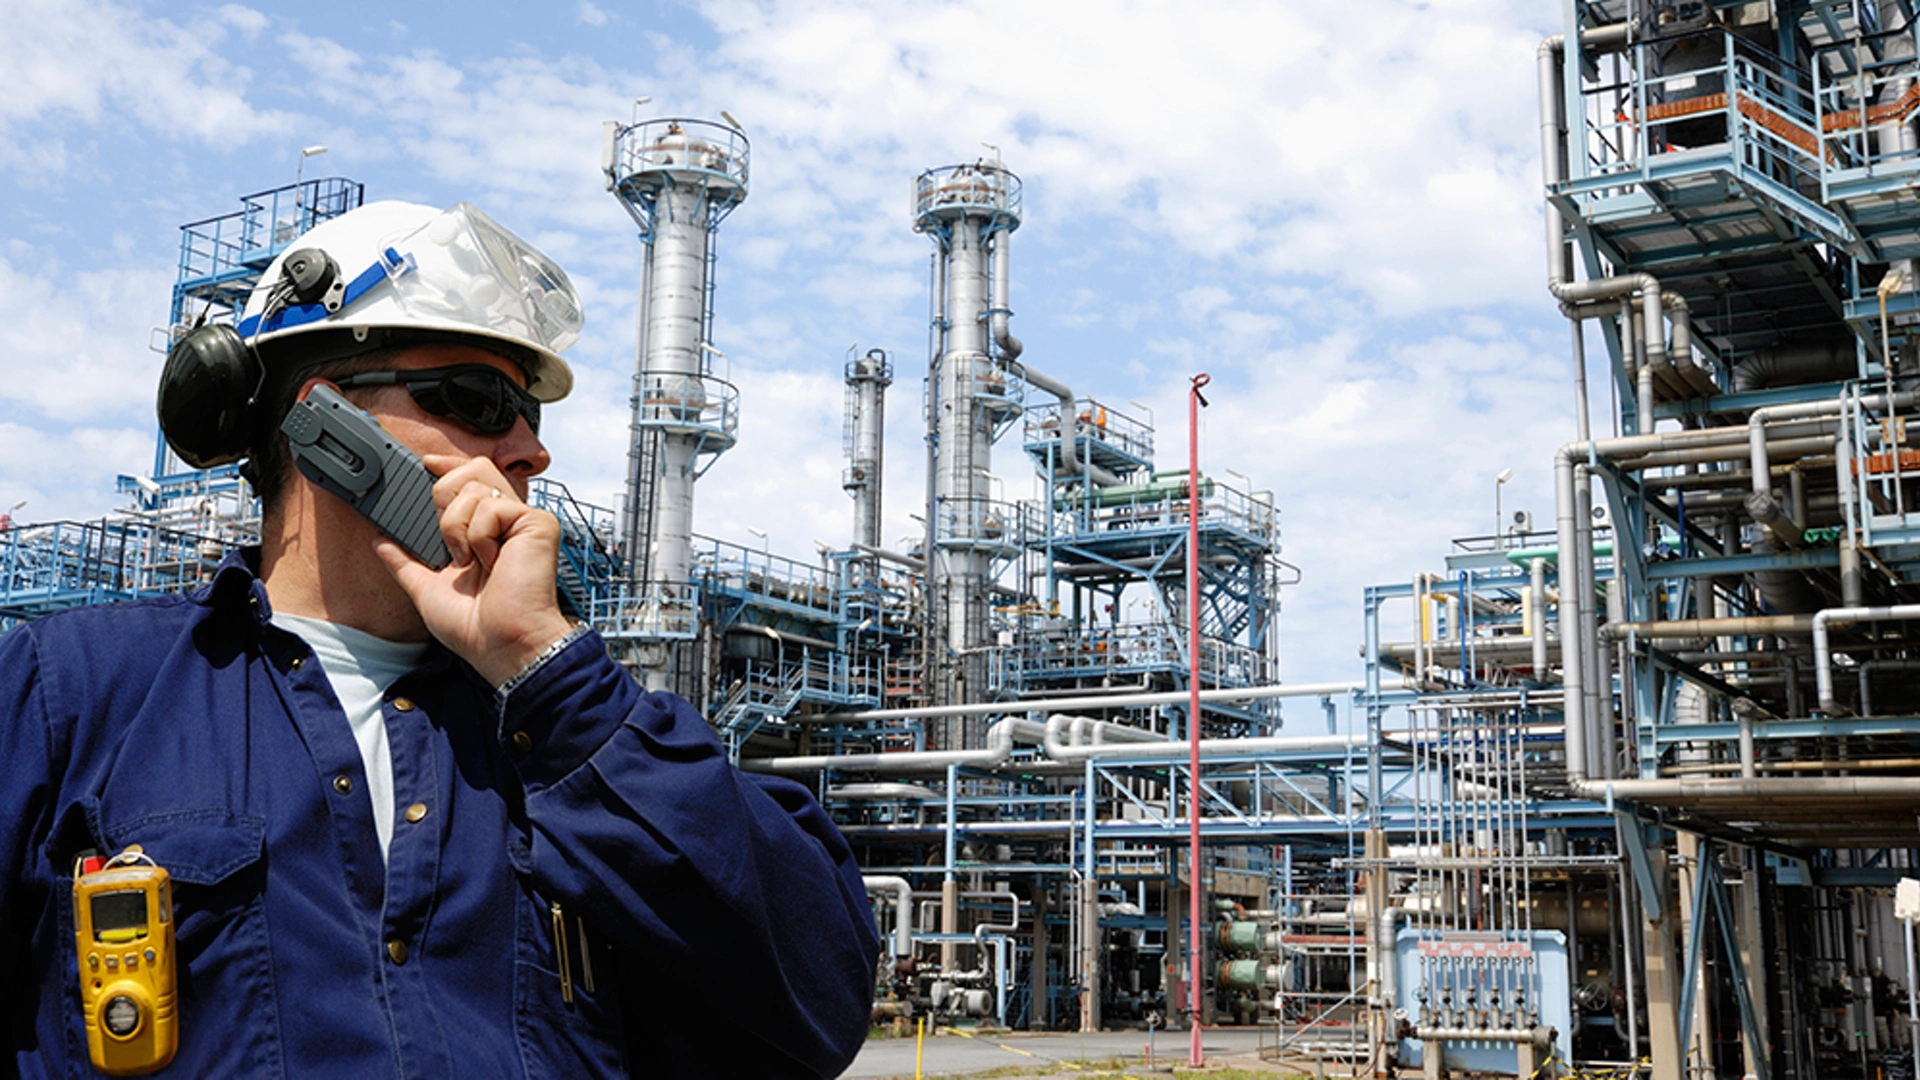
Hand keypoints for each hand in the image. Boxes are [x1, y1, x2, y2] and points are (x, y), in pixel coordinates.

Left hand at [373, 454, 574, 686]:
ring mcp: (523, 520)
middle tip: (449, 540)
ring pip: (476, 485)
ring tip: (470, 560)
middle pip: (473, 469)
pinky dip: (479, 537)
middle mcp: (506, 522)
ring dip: (457, 527)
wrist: (501, 645)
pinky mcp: (537, 523)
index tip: (423, 464)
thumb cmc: (476, 627)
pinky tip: (490, 561)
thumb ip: (405, 562)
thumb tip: (381, 542)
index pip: (469, 479)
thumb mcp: (427, 589)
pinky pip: (492, 507)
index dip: (446, 466)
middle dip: (445, 497)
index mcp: (484, 533)